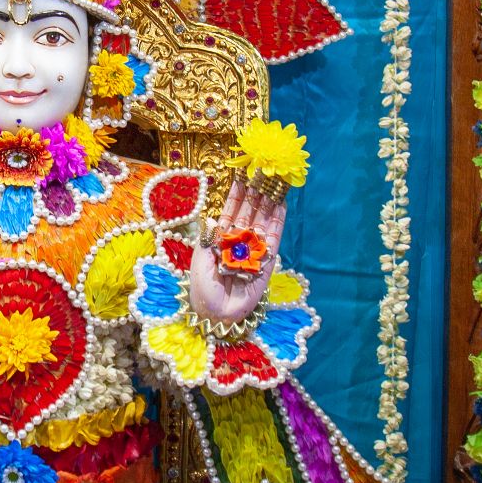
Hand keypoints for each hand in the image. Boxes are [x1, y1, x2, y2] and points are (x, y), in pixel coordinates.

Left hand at [188, 175, 287, 326]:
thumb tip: (215, 216)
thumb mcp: (201, 258)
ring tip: (273, 180)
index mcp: (220, 239)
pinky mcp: (267, 260)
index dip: (235, 194)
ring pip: (262, 220)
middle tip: (261, 169)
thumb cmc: (203, 288)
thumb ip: (209, 237)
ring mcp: (253, 249)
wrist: (217, 312)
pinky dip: (277, 220)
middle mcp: (238, 241)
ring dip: (267, 200)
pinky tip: (280, 203)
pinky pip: (273, 237)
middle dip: (255, 191)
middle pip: (248, 212)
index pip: (230, 211)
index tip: (240, 174)